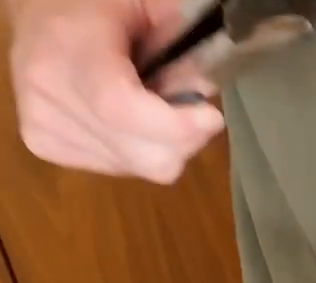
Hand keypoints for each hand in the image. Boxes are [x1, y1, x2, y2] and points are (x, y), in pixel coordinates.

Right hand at [9, 0, 224, 182]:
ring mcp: (39, 124)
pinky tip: (128, 120)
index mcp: (69, 49)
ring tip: (151, 106)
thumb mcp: (145, 5)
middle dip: (183, 140)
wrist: (40, 14)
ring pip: (134, 167)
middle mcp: (47, 94)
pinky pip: (116, 168)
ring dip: (161, 145)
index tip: (210, 117)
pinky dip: (136, 150)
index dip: (175, 126)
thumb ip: (181, 42)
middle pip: (137, 153)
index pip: (119, 108)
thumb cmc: (96, 5)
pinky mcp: (41, 143)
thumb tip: (205, 88)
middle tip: (193, 110)